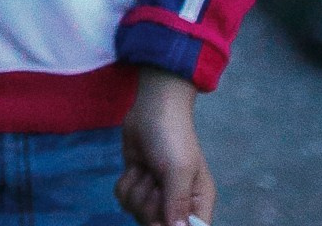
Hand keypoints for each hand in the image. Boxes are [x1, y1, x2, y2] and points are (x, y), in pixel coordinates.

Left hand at [116, 68, 214, 225]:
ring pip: (136, 212)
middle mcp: (177, 204)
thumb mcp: (179, 170)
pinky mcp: (137, 183)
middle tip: (155, 179)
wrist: (151, 107)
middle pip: (154, 224)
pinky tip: (135, 168)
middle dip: (150, 202)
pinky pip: (123, 199)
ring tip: (147, 169)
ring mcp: (155, 195)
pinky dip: (126, 183)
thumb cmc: (172, 137)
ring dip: (137, 189)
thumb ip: (178, 203)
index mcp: (197, 204)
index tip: (159, 218)